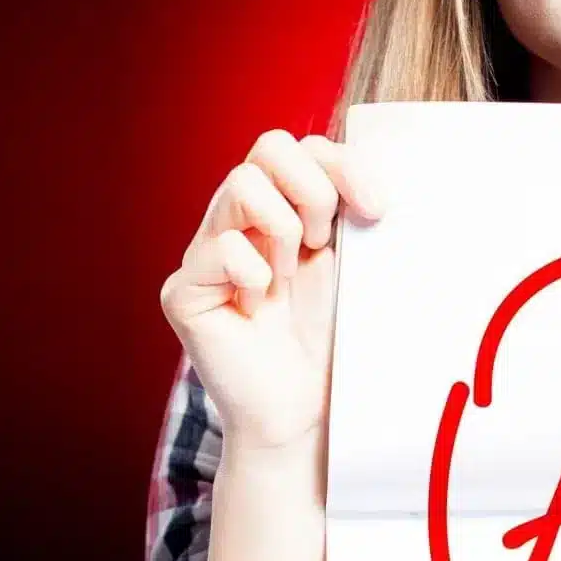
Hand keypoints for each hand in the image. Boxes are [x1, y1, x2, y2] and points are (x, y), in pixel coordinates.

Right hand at [159, 129, 383, 453]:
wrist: (306, 414)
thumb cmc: (332, 344)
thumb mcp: (353, 268)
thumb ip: (351, 215)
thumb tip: (372, 178)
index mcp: (284, 212)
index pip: (303, 148)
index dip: (342, 166)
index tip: (376, 211)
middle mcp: (241, 224)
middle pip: (269, 146)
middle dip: (313, 189)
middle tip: (324, 242)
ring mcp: (207, 254)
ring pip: (241, 184)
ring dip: (282, 226)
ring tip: (289, 275)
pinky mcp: (184, 291)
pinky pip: (220, 248)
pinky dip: (253, 273)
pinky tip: (259, 307)